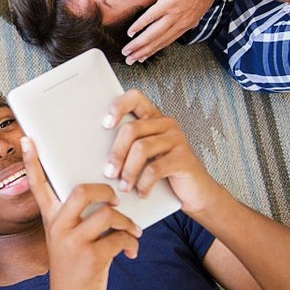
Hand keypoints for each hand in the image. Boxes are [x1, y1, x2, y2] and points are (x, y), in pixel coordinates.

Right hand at [23, 136, 139, 289]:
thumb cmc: (73, 269)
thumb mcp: (66, 240)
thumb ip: (76, 218)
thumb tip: (104, 197)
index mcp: (51, 219)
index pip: (38, 185)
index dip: (32, 161)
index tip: (27, 139)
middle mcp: (59, 227)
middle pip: (83, 191)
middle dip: (107, 191)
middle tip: (116, 199)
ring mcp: (74, 242)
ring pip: (107, 214)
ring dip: (127, 222)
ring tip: (132, 231)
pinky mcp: (92, 258)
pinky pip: (120, 238)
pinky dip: (131, 243)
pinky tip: (131, 252)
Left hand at [101, 90, 226, 215]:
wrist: (196, 192)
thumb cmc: (164, 172)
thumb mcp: (144, 156)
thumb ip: (128, 146)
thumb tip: (94, 150)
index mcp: (154, 118)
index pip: (135, 98)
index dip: (118, 107)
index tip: (105, 124)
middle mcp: (166, 124)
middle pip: (132, 129)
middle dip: (116, 153)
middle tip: (109, 172)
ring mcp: (177, 139)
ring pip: (141, 149)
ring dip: (128, 171)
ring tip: (124, 186)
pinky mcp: (184, 158)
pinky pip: (155, 169)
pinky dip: (144, 183)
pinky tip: (141, 192)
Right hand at [122, 0, 219, 63]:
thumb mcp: (198, 7)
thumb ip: (188, 15)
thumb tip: (180, 17)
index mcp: (187, 24)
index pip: (166, 41)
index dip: (153, 50)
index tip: (142, 56)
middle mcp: (179, 23)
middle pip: (157, 41)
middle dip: (142, 52)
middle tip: (130, 60)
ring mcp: (173, 14)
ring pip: (153, 34)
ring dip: (139, 44)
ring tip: (127, 51)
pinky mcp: (167, 4)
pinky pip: (150, 17)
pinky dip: (139, 26)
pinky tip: (130, 32)